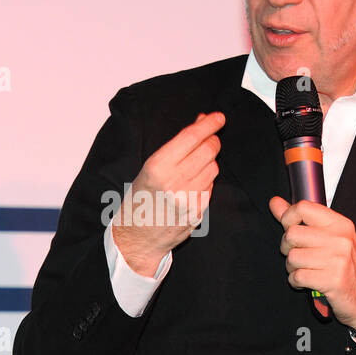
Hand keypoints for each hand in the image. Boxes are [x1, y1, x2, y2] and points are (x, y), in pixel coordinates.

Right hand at [112, 111, 223, 275]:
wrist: (137, 237)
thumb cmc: (140, 198)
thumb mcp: (150, 167)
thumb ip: (177, 146)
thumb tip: (201, 123)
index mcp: (158, 167)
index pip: (192, 137)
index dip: (209, 124)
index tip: (218, 117)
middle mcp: (174, 181)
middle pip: (208, 150)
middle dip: (211, 140)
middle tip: (209, 138)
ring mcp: (188, 198)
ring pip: (213, 167)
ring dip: (209, 161)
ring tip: (194, 165)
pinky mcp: (198, 211)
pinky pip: (211, 186)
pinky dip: (206, 180)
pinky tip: (192, 183)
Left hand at [268, 196, 355, 334]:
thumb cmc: (345, 267)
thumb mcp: (328, 238)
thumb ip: (299, 219)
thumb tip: (275, 202)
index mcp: (339, 224)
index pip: (303, 207)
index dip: (287, 218)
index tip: (288, 228)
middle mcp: (340, 239)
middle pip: (292, 234)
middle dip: (287, 248)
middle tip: (298, 256)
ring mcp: (337, 259)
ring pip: (292, 257)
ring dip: (292, 268)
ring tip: (304, 270)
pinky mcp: (332, 280)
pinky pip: (297, 276)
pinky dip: (296, 282)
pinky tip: (306, 282)